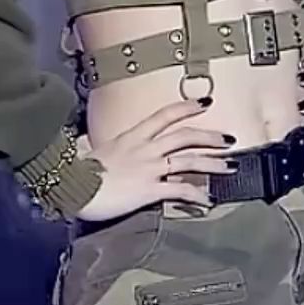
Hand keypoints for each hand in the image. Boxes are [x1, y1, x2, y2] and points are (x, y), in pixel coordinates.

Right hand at [77, 101, 234, 221]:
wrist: (73, 187)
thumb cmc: (80, 172)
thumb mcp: (97, 152)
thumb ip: (109, 149)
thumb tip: (100, 147)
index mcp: (132, 136)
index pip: (164, 115)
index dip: (186, 107)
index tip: (205, 103)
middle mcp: (145, 148)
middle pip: (185, 136)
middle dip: (210, 136)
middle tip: (229, 139)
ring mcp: (149, 168)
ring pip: (189, 161)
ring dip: (213, 163)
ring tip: (230, 167)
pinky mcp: (150, 189)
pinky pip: (180, 190)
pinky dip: (198, 195)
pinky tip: (208, 201)